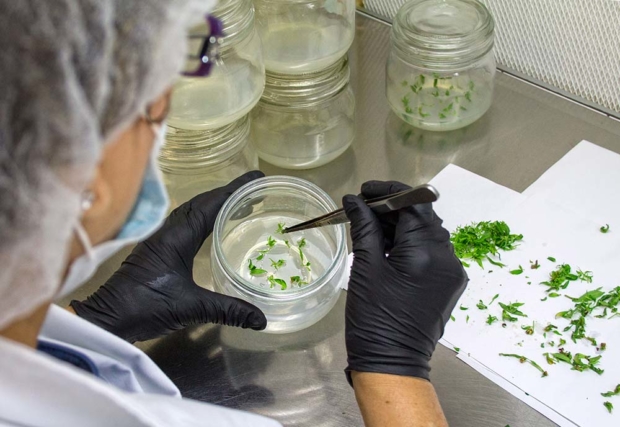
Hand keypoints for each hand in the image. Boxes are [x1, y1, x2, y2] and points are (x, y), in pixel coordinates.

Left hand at [71, 171, 266, 342]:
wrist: (106, 319)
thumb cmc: (144, 307)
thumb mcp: (191, 308)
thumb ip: (228, 310)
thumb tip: (262, 319)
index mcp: (176, 238)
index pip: (210, 205)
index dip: (234, 191)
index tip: (256, 180)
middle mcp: (167, 233)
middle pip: (201, 203)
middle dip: (227, 194)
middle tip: (254, 191)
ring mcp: (159, 241)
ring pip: (191, 213)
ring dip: (214, 205)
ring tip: (238, 205)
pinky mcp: (156, 252)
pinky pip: (184, 225)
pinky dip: (202, 219)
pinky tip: (212, 229)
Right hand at [342, 180, 467, 381]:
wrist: (392, 362)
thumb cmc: (373, 318)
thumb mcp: (365, 268)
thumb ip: (365, 228)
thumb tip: (355, 201)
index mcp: (426, 252)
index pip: (413, 203)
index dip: (387, 192)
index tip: (365, 191)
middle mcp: (447, 258)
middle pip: (422, 216)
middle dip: (392, 209)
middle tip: (363, 210)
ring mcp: (452, 271)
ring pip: (428, 232)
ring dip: (402, 225)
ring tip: (372, 229)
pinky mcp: (450, 283)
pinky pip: (432, 251)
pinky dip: (411, 243)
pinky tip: (388, 247)